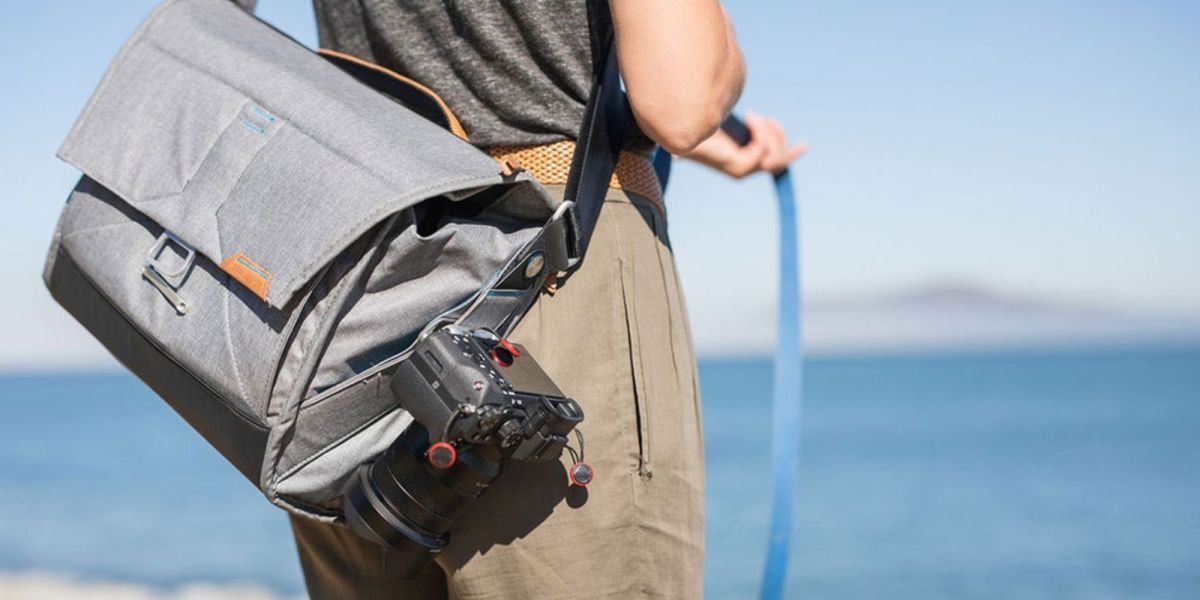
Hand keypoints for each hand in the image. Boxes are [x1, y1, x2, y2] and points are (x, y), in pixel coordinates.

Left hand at [680, 111, 806, 177]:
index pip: (774, 163)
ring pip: (774, 157)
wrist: (680, 129)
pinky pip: (762, 151)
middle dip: (777, 136)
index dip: (791, 155)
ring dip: (768, 133)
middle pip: (779, 160)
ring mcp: (742, 170)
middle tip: (762, 118)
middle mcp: (744, 168)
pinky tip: (749, 117)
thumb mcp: (727, 120)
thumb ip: (741, 121)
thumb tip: (752, 113)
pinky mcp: (739, 168)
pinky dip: (760, 132)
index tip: (805, 146)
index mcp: (743, 159)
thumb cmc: (700, 123)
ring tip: (751, 116)